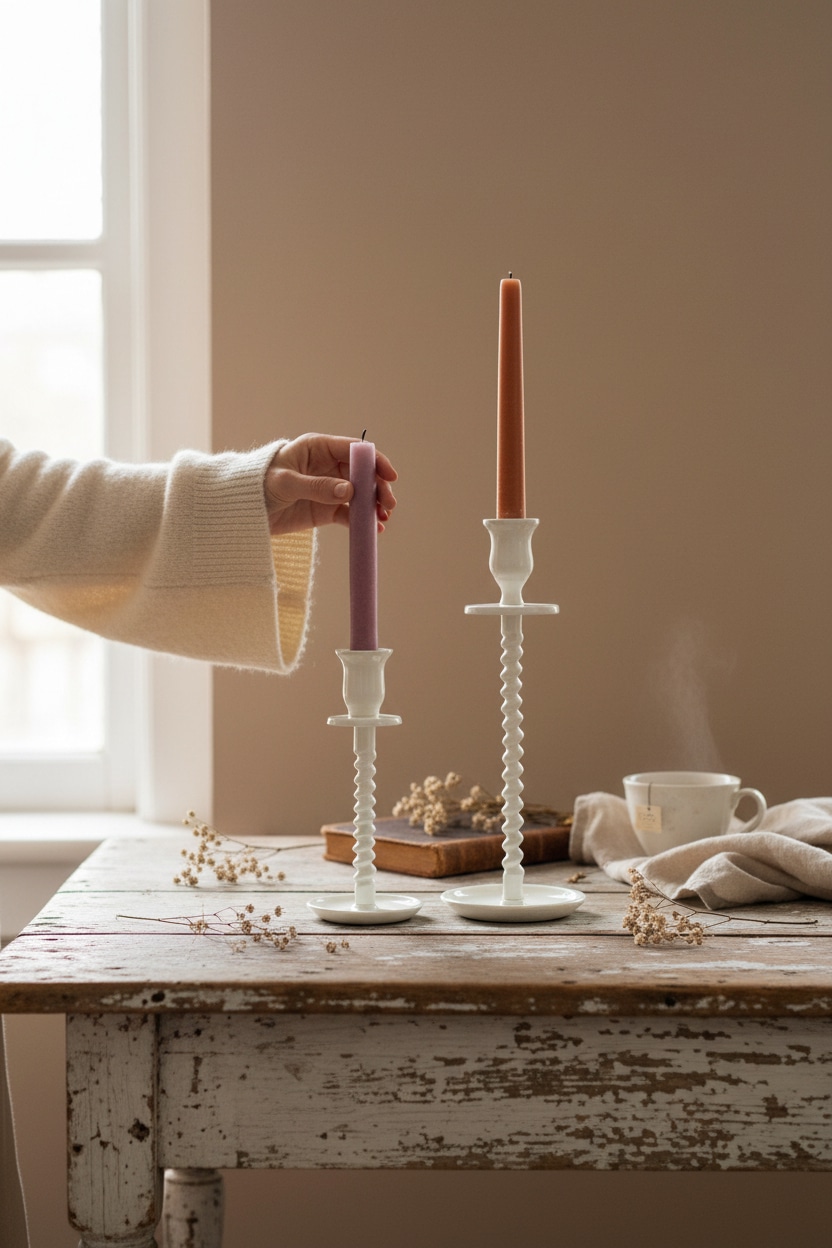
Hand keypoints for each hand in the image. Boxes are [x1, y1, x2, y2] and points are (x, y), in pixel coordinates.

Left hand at [264, 433, 397, 535]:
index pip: (354, 450)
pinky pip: (350, 514)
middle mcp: (328, 466)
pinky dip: (362, 522)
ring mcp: (329, 489)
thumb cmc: (257, 485)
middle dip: (378, 488)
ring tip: (384, 519)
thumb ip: (317, 487)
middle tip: (389, 505)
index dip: (375, 461)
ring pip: (361, 495)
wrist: (241, 510)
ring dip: (374, 506)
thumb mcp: (285, 483)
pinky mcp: (326, 510)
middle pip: (363, 474)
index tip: (389, 476)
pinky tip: (373, 530)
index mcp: (319, 448)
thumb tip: (349, 491)